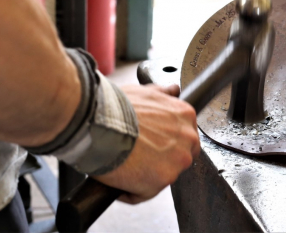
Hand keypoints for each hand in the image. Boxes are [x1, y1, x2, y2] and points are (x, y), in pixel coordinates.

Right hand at [95, 84, 199, 203]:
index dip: (168, 141)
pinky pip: (145, 193)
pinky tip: (119, 178)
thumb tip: (172, 91)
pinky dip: (131, 191)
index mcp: (185, 115)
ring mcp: (177, 161)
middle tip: (138, 154)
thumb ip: (163, 94)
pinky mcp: (161, 181)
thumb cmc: (117, 107)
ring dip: (146, 175)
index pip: (185, 135)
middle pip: (180, 156)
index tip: (154, 142)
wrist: (98, 122)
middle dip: (162, 158)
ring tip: (125, 164)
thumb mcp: (145, 91)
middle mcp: (187, 138)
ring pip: (164, 175)